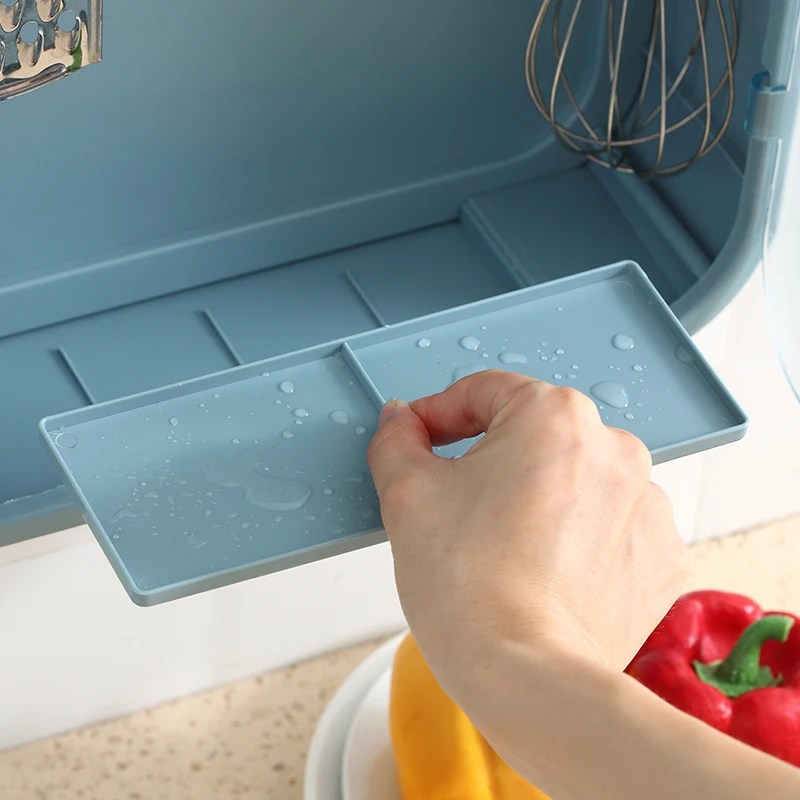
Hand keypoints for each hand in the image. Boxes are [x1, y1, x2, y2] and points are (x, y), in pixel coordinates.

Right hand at [367, 371, 685, 679]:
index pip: (484, 391)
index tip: (420, 439)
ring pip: (571, 479)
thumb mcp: (406, 494)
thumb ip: (397, 440)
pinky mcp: (659, 555)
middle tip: (453, 502)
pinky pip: (607, 524)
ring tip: (500, 545)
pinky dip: (575, 536)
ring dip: (536, 497)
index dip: (438, 413)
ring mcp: (646, 504)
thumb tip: (401, 422)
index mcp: (556, 416)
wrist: (527, 678)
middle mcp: (615, 448)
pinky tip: (541, 567)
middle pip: (532, 435)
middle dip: (488, 459)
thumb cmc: (472, 589)